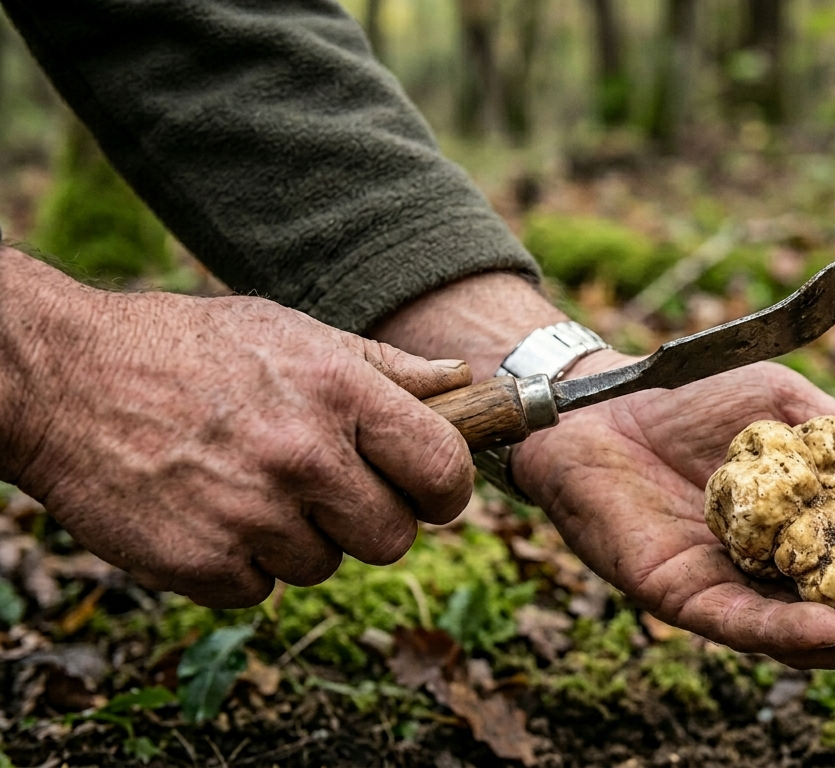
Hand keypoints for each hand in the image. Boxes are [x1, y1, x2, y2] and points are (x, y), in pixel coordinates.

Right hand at [0, 251, 475, 607]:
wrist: (64, 379)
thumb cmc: (189, 349)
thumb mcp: (294, 333)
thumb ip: (385, 367)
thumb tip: (464, 380)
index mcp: (340, 394)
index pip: (442, 472)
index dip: (443, 492)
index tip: (427, 494)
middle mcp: (303, 456)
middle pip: (391, 539)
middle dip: (367, 522)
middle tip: (324, 491)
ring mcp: (251, 514)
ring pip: (324, 567)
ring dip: (297, 540)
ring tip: (247, 485)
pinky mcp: (202, 562)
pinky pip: (259, 590)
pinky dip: (240, 564)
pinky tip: (208, 511)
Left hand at [514, 352, 834, 667]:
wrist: (604, 398)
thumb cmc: (694, 398)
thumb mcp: (790, 408)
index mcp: (800, 535)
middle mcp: (769, 574)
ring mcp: (725, 588)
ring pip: (797, 634)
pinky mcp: (677, 594)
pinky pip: (736, 622)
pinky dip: (783, 630)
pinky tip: (829, 630)